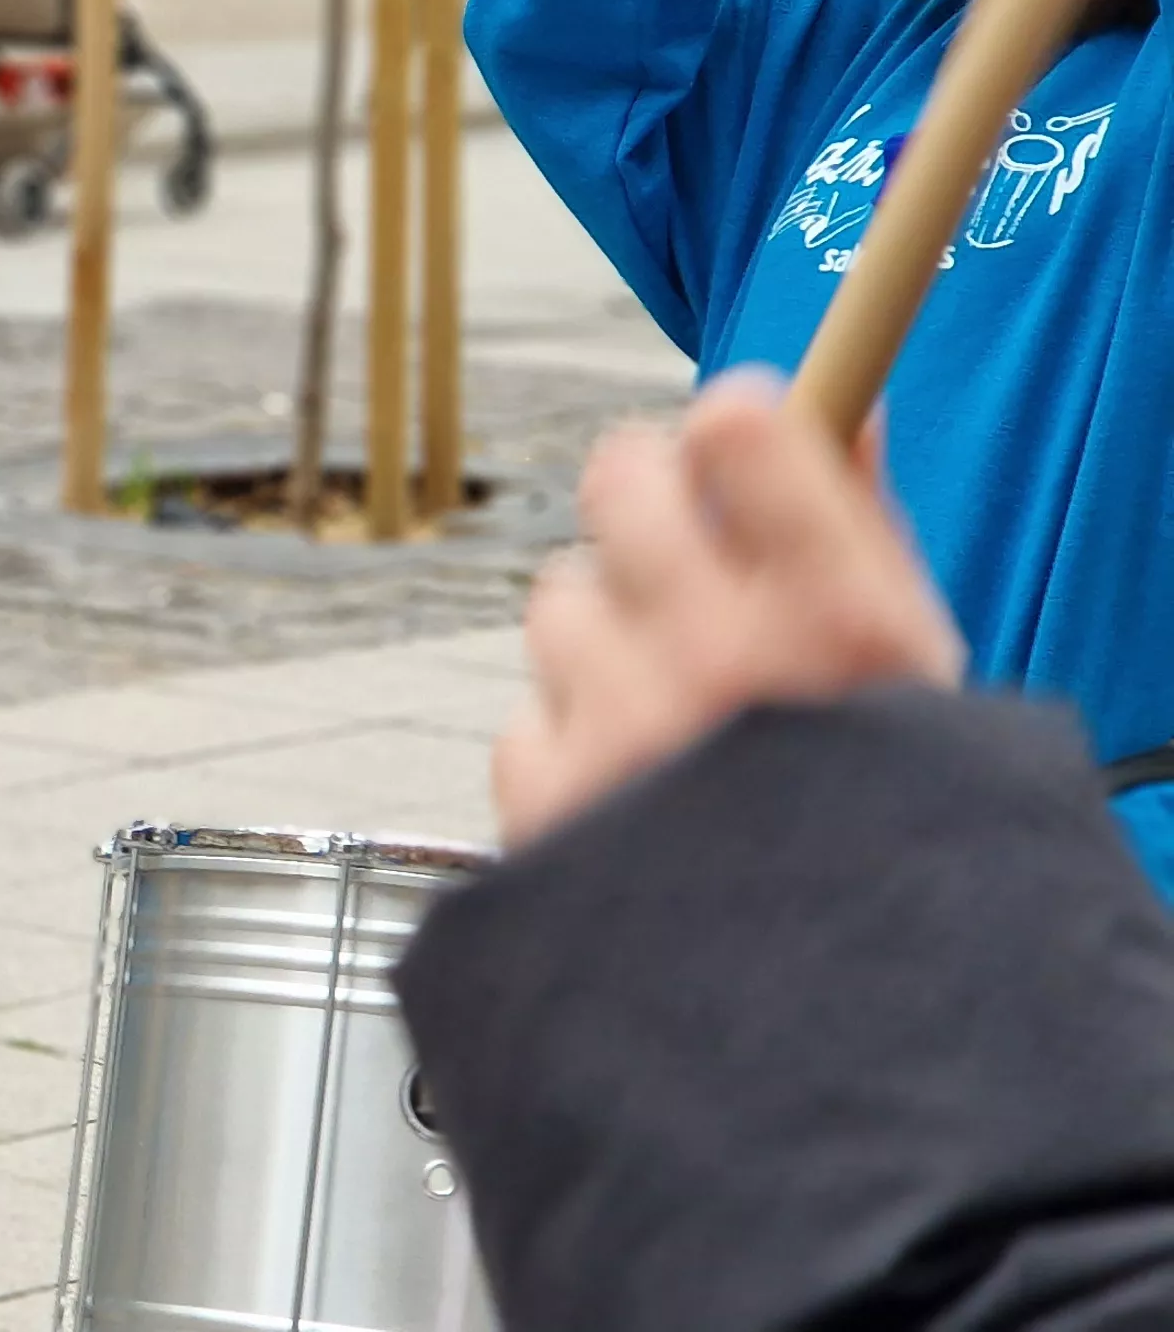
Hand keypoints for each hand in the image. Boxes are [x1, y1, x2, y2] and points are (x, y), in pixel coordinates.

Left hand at [495, 371, 965, 846]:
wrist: (824, 1034)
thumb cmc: (879, 842)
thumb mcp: (912, 683)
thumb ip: (858, 535)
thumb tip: (832, 405)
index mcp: (841, 625)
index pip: (744, 429)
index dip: (730, 426)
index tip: (734, 447)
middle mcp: (724, 662)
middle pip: (619, 478)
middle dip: (640, 497)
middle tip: (667, 542)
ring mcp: (623, 731)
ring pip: (558, 601)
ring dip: (599, 642)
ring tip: (666, 719)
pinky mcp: (544, 803)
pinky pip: (527, 720)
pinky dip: (567, 752)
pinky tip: (630, 804)